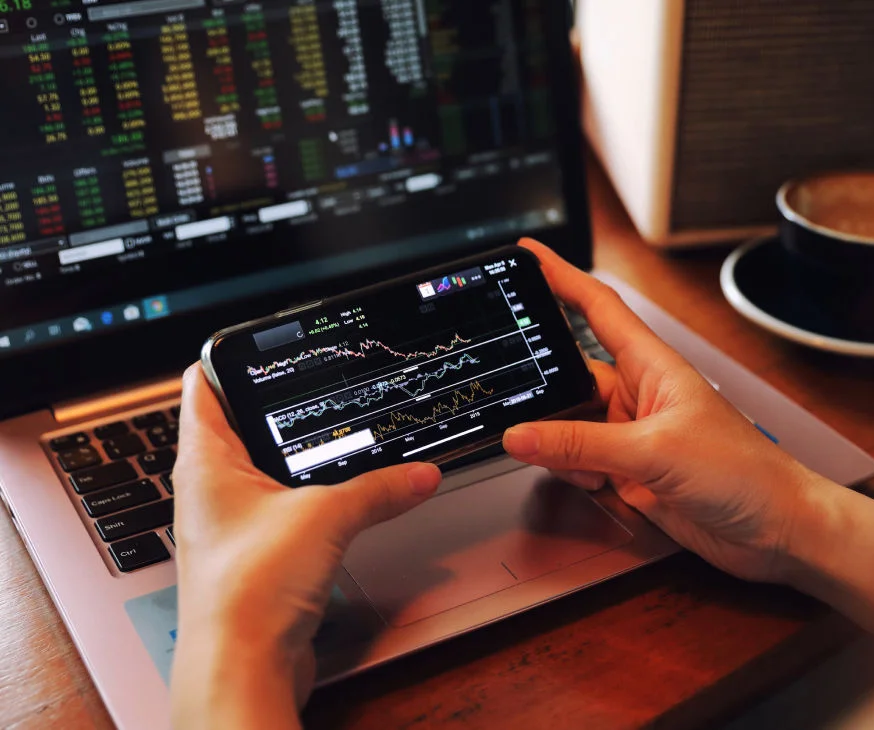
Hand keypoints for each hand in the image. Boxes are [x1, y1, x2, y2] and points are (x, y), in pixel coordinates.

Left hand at [170, 364, 441, 728]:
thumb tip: (419, 474)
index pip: (205, 384)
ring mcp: (231, 523)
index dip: (233, 358)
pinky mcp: (255, 554)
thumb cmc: (248, 590)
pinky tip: (339, 496)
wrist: (244, 666)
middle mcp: (209, 489)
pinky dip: (309, 498)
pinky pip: (282, 509)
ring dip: (297, 455)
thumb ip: (380, 489)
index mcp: (205, 461)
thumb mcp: (326, 516)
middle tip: (319, 380)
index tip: (267, 341)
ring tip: (338, 433)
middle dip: (280, 405)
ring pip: (263, 469)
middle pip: (239, 424)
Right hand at [505, 241, 873, 639]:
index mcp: (652, 366)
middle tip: (517, 401)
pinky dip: (574, 472)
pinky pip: (580, 461)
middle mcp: (638, 395)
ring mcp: (632, 435)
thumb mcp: (653, 452)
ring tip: (582, 466)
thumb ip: (581, 445)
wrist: (776, 530)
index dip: (562, 277)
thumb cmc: (744, 473)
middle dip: (545, 390)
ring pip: (569, 425)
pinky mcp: (630, 472)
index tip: (528, 253)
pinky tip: (595, 485)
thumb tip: (522, 435)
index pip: (598, 308)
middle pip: (572, 375)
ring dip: (560, 445)